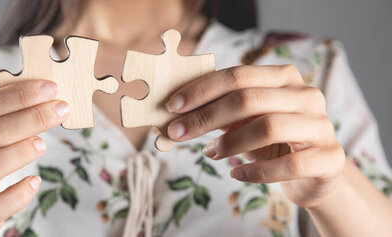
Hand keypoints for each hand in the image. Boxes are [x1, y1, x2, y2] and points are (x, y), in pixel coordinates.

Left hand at [165, 65, 345, 207]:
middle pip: (247, 99)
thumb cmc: (271, 142)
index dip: (202, 90)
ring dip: (229, 143)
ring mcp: (321, 125)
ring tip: (209, 153)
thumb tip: (176, 113)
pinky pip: (288, 164)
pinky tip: (235, 174)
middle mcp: (306, 95)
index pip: (237, 75)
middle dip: (206, 116)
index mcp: (284, 78)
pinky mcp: (329, 158)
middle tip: (178, 133)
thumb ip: (218, 111)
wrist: (314, 174)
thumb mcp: (245, 121)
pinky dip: (256, 171)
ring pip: (267, 127)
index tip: (172, 106)